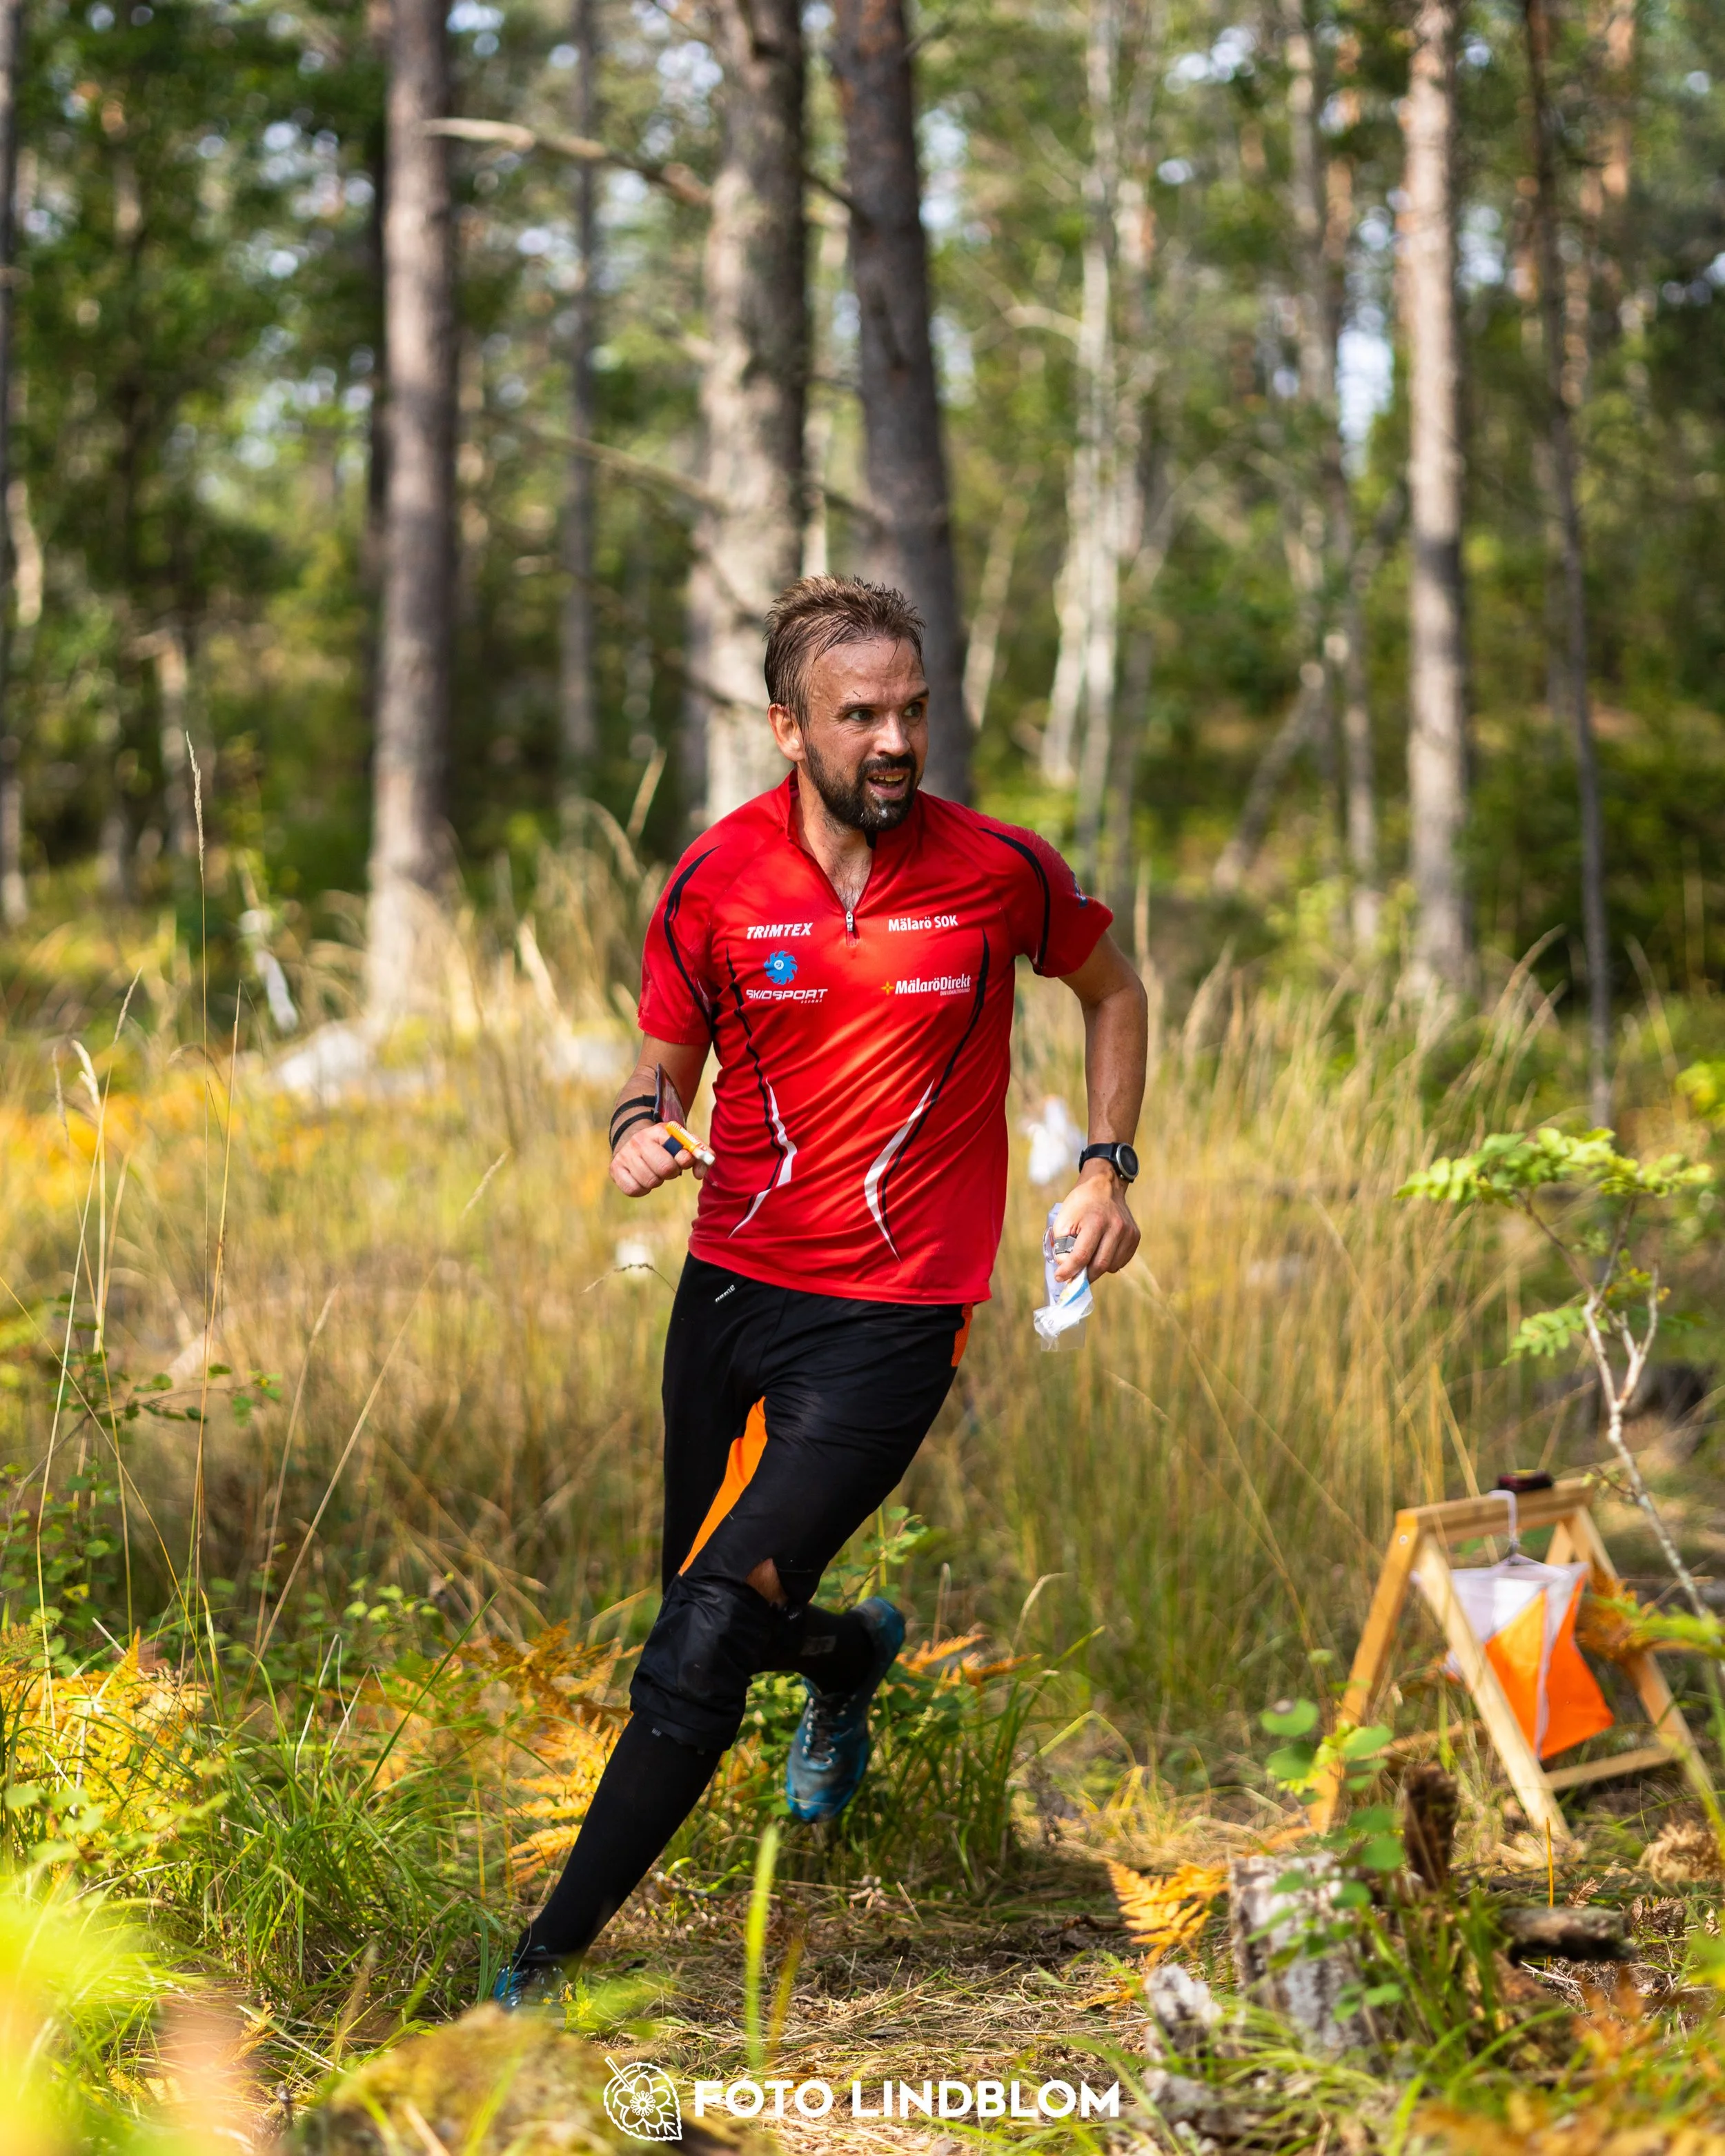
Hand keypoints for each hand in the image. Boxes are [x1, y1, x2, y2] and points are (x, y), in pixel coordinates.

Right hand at [610, 1122, 707, 1195]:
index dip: (685, 1161)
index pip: (680, 1153)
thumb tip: (699, 1174)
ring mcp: (625, 1154)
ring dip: (656, 1181)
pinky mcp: (615, 1169)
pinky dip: (642, 1189)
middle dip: (671, 1172)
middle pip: (665, 1169)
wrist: (633, 1140)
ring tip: (653, 1171)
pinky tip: (642, 1179)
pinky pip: (634, 1190)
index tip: (683, 1160)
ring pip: (650, 1181)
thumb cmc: (664, 1146)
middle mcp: (639, 1140)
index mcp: (659, 1131)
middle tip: (667, 1168)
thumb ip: (699, 1154)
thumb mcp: (682, 1142)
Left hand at [1050, 1159, 1138, 1282]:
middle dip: (1084, 1276)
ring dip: (1096, 1269)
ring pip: (1111, 1266)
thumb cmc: (1080, 1204)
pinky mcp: (1135, 1236)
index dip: (1069, 1270)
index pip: (1082, 1255)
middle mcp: (1116, 1227)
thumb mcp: (1063, 1219)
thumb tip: (1066, 1268)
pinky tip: (1101, 1250)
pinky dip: (1109, 1262)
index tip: (1060, 1278)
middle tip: (1074, 1277)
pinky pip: (1120, 1261)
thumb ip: (1061, 1245)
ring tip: (1088, 1256)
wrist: (1104, 1186)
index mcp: (1095, 1221)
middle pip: (1099, 1265)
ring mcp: (1128, 1232)